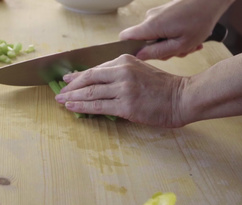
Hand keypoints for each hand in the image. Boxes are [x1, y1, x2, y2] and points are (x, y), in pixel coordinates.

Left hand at [55, 55, 187, 127]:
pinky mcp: (125, 105)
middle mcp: (122, 72)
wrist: (182, 98)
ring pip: (91, 93)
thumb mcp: (139, 71)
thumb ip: (119, 74)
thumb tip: (96, 82)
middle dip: (71, 87)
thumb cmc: (162, 88)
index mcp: (124, 61)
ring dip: (73, 97)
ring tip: (61, 101)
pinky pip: (98, 106)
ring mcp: (123, 89)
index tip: (67, 80)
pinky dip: (82, 107)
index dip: (78, 76)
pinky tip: (72, 107)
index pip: (95, 69)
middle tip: (59, 93)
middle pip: (89, 79)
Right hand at [119, 0, 232, 59]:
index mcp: (150, 26)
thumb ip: (157, 53)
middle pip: (144, 42)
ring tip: (189, 43)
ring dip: (172, 44)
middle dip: (161, 50)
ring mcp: (156, 14)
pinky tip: (189, 36)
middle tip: (179, 50)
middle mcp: (150, 18)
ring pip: (156, 37)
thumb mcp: (180, 44)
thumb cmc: (200, 20)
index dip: (129, 49)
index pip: (125, 38)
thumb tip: (139, 56)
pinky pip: (163, 29)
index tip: (143, 56)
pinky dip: (175, 36)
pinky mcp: (163, 13)